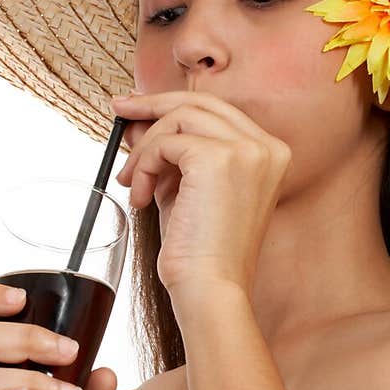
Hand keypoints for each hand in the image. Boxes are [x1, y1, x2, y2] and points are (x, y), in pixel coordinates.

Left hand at [112, 90, 291, 298]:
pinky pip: (166, 142)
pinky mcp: (217, 158)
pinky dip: (143, 165)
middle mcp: (266, 146)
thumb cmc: (201, 251)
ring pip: (179, 118)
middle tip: (120, 108)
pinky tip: (141, 199)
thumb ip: (171, 154)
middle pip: (201, 101)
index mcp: (269, 153)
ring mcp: (246, 150)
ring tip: (131, 183)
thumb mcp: (187, 189)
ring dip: (144, 149)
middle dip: (154, 103)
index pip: (217, 111)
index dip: (175, 105)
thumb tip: (138, 123)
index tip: (140, 109)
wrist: (210, 288)